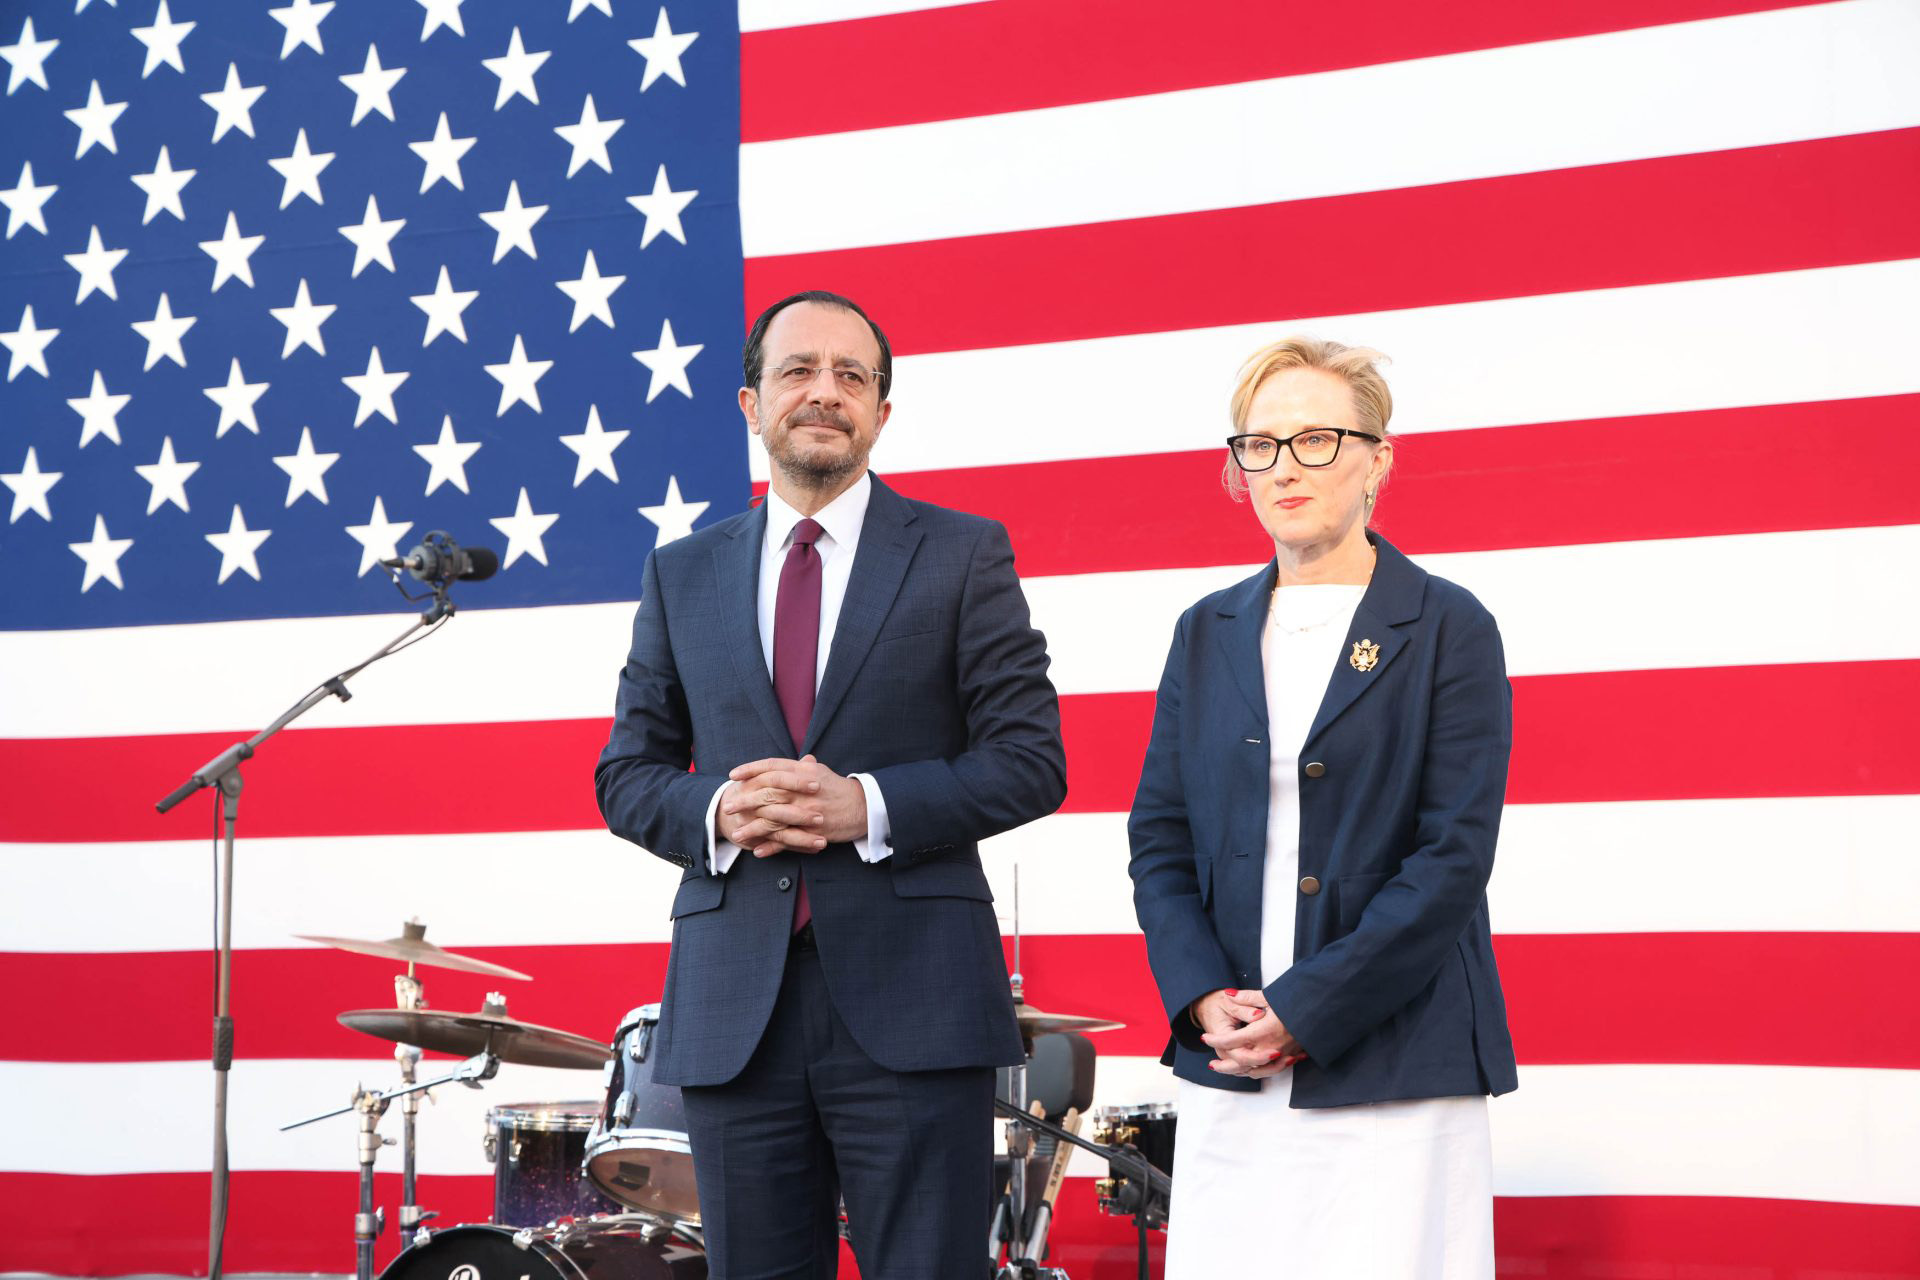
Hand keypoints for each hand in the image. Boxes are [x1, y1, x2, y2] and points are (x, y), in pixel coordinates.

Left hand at [722, 755, 867, 856]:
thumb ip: (805, 768)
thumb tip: (801, 760)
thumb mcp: (822, 772)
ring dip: (752, 828)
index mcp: (803, 773)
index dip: (750, 770)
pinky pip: (788, 840)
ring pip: (773, 820)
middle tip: (727, 806)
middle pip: (767, 793)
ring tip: (736, 834)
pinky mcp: (811, 831)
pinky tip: (757, 850)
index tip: (733, 775)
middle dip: (745, 801)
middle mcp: (802, 790)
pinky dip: (771, 846)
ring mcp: (806, 812)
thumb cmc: (839, 788)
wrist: (863, 807)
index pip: (771, 767)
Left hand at [1198, 988, 1305, 1077]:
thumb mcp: (1270, 996)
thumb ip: (1247, 997)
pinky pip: (1268, 1071)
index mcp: (1263, 1030)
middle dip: (1223, 1065)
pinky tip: (1248, 1068)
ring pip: (1254, 1070)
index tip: (1205, 1038)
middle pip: (1240, 1062)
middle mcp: (1270, 1046)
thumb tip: (1229, 994)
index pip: (1232, 1040)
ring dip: (1238, 1071)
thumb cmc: (1295, 1002)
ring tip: (1227, 1069)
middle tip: (1211, 1064)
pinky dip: (1255, 1071)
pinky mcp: (1289, 1058)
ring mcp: (1280, 1055)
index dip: (1216, 1040)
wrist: (1320, 1012)